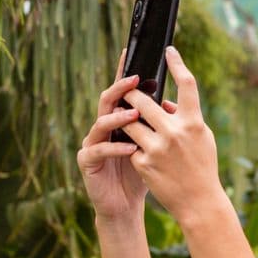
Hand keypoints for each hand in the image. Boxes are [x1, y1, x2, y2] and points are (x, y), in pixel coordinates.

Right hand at [77, 50, 177, 220]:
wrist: (124, 205)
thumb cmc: (142, 174)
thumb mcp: (154, 146)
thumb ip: (158, 126)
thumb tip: (171, 103)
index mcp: (119, 120)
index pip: (122, 92)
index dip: (123, 72)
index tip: (129, 52)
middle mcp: (103, 126)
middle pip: (108, 100)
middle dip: (121, 88)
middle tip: (135, 80)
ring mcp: (92, 142)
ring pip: (101, 122)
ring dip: (118, 117)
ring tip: (134, 114)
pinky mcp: (86, 160)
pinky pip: (99, 150)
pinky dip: (115, 148)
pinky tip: (130, 148)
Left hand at [120, 46, 223, 225]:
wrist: (198, 202)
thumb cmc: (203, 166)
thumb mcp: (203, 138)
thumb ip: (185, 116)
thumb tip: (166, 102)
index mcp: (194, 122)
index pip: (187, 84)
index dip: (177, 63)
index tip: (168, 50)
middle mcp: (175, 132)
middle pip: (143, 100)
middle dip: (131, 92)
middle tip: (127, 89)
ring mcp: (157, 148)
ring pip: (129, 122)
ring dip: (126, 119)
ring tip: (127, 118)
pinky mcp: (143, 163)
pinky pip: (131, 145)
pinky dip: (133, 145)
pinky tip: (138, 151)